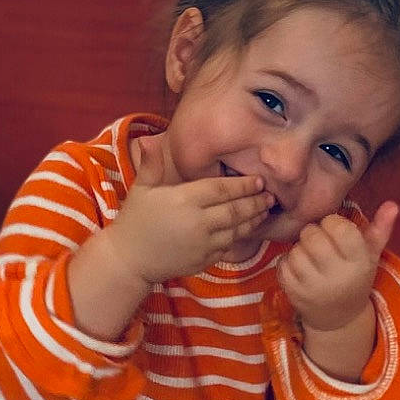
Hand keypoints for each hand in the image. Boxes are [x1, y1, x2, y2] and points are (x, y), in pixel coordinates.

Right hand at [108, 133, 274, 284]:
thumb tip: (148, 138)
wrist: (128, 260)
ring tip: (266, 210)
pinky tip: (249, 229)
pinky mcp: (204, 260)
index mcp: (184, 200)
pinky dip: (242, 237)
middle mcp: (197, 222)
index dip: (243, 185)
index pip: (221, 190)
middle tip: (270, 195)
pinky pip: (228, 247)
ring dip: (254, 220)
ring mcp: (203, 244)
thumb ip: (151, 164)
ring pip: (236, 230)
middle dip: (255, 202)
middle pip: (235, 210)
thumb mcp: (141, 189)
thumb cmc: (135, 220)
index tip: (259, 180)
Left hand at [278, 202, 397, 336]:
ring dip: (299, 248)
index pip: (340, 229)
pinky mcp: (294, 295)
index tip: (335, 230)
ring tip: (310, 256)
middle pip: (312, 237)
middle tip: (319, 241)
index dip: (333, 223)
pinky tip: (300, 268)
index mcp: (358, 262)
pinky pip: (282, 265)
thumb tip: (392, 204)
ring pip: (295, 250)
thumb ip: (381, 228)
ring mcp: (313, 288)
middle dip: (313, 232)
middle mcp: (336, 276)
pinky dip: (288, 262)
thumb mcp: (371, 254)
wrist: (339, 318)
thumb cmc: (355, 277)